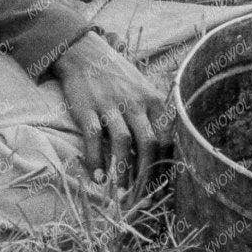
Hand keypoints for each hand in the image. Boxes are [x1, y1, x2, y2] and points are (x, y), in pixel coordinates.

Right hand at [53, 31, 166, 188]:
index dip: (165, 165)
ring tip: (121, 194)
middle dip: (148, 175)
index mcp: (154, 101)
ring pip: (124, 143)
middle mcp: (135, 104)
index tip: (162, 187)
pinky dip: (96, 160)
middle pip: (149, 144)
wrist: (85, 54)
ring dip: (123, 172)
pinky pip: (94, 138)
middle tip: (143, 198)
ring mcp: (111, 106)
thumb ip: (152, 117)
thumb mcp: (143, 91)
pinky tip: (98, 177)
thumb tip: (160, 153)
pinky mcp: (87, 109)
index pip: (166, 138)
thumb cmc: (118, 78)